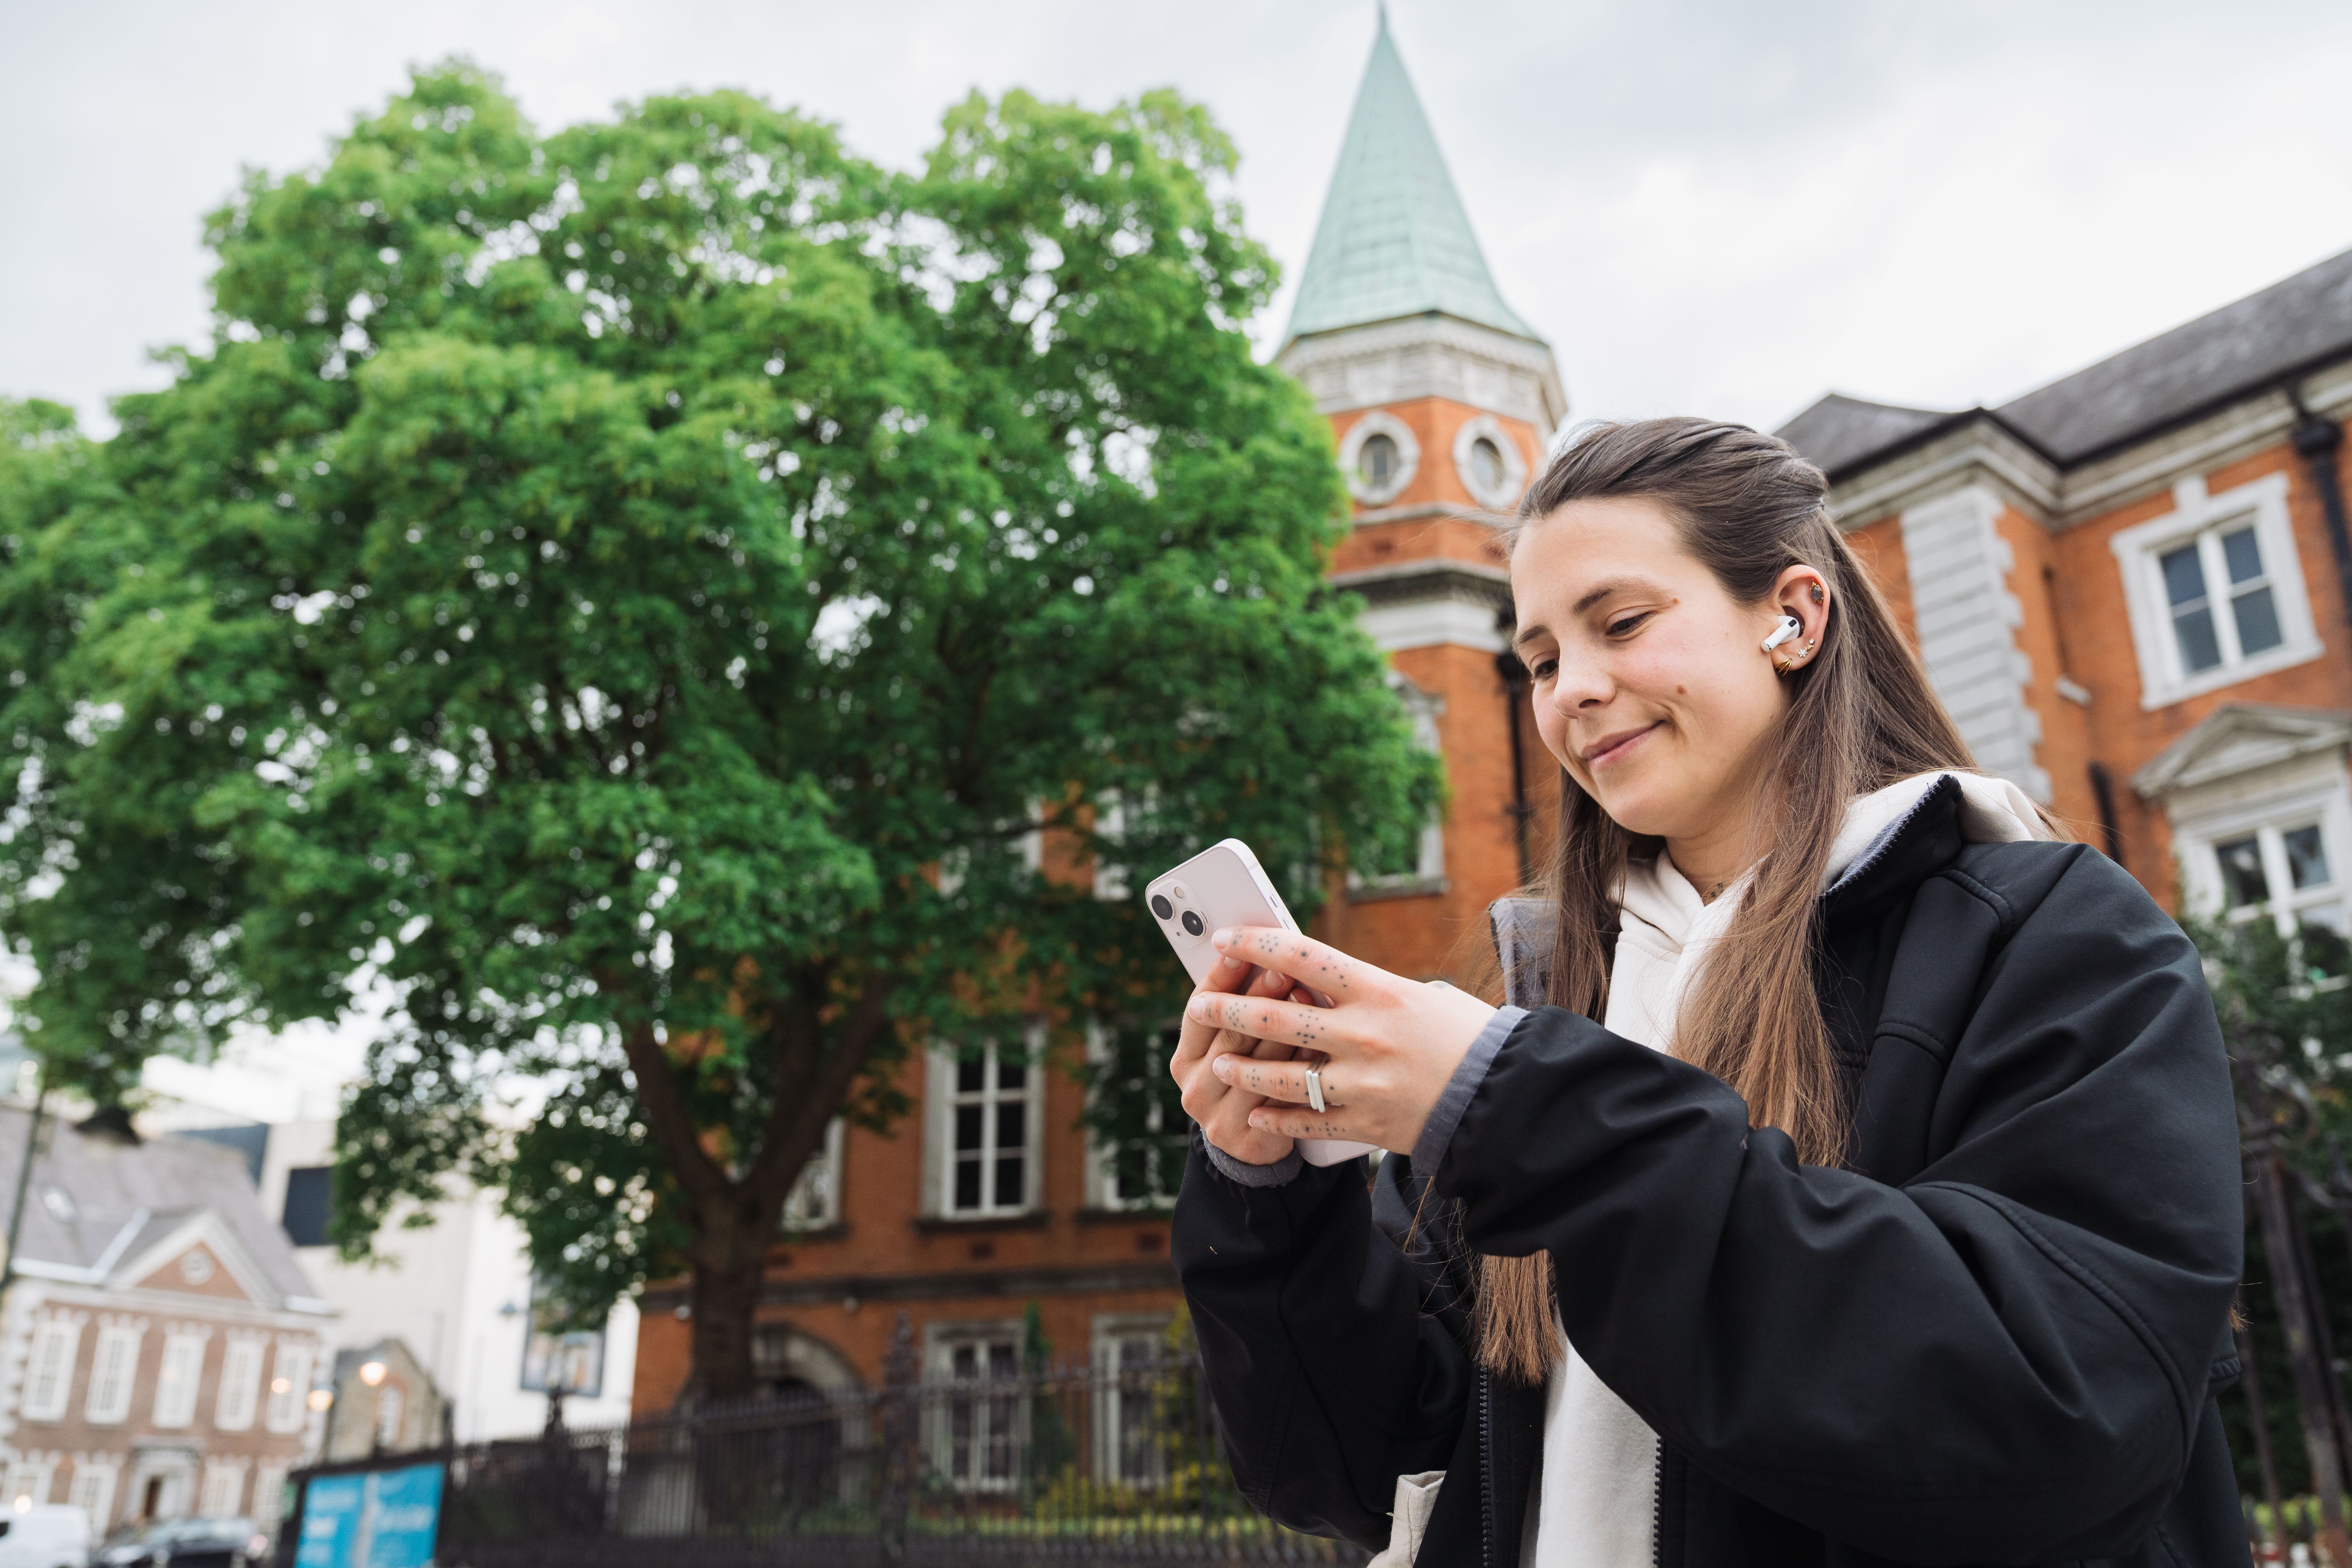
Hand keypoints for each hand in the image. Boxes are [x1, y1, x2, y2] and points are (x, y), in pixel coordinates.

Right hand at [1170, 951, 1312, 1167]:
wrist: (1257, 1145)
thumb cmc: (1253, 1074)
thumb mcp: (1236, 1044)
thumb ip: (1243, 1009)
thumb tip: (1263, 954)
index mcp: (1185, 1058)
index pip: (1198, 1009)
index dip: (1220, 977)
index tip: (1240, 947)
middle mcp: (1193, 1088)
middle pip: (1228, 1035)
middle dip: (1258, 998)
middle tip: (1284, 970)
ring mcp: (1216, 1117)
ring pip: (1255, 1065)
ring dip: (1283, 1031)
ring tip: (1308, 998)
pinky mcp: (1246, 1139)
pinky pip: (1278, 1097)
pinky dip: (1299, 1068)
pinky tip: (1317, 1046)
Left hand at [1190, 926, 1496, 1155]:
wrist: (1505, 1096)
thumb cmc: (1466, 1036)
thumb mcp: (1419, 997)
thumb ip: (1367, 992)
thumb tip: (1314, 983)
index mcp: (1378, 990)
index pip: (1301, 956)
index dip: (1255, 944)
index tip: (1224, 939)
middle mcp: (1363, 1034)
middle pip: (1274, 1016)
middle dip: (1226, 1009)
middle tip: (1197, 1004)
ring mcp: (1362, 1082)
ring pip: (1280, 1075)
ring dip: (1241, 1068)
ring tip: (1219, 1064)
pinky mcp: (1366, 1123)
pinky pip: (1305, 1121)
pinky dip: (1276, 1119)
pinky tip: (1257, 1116)